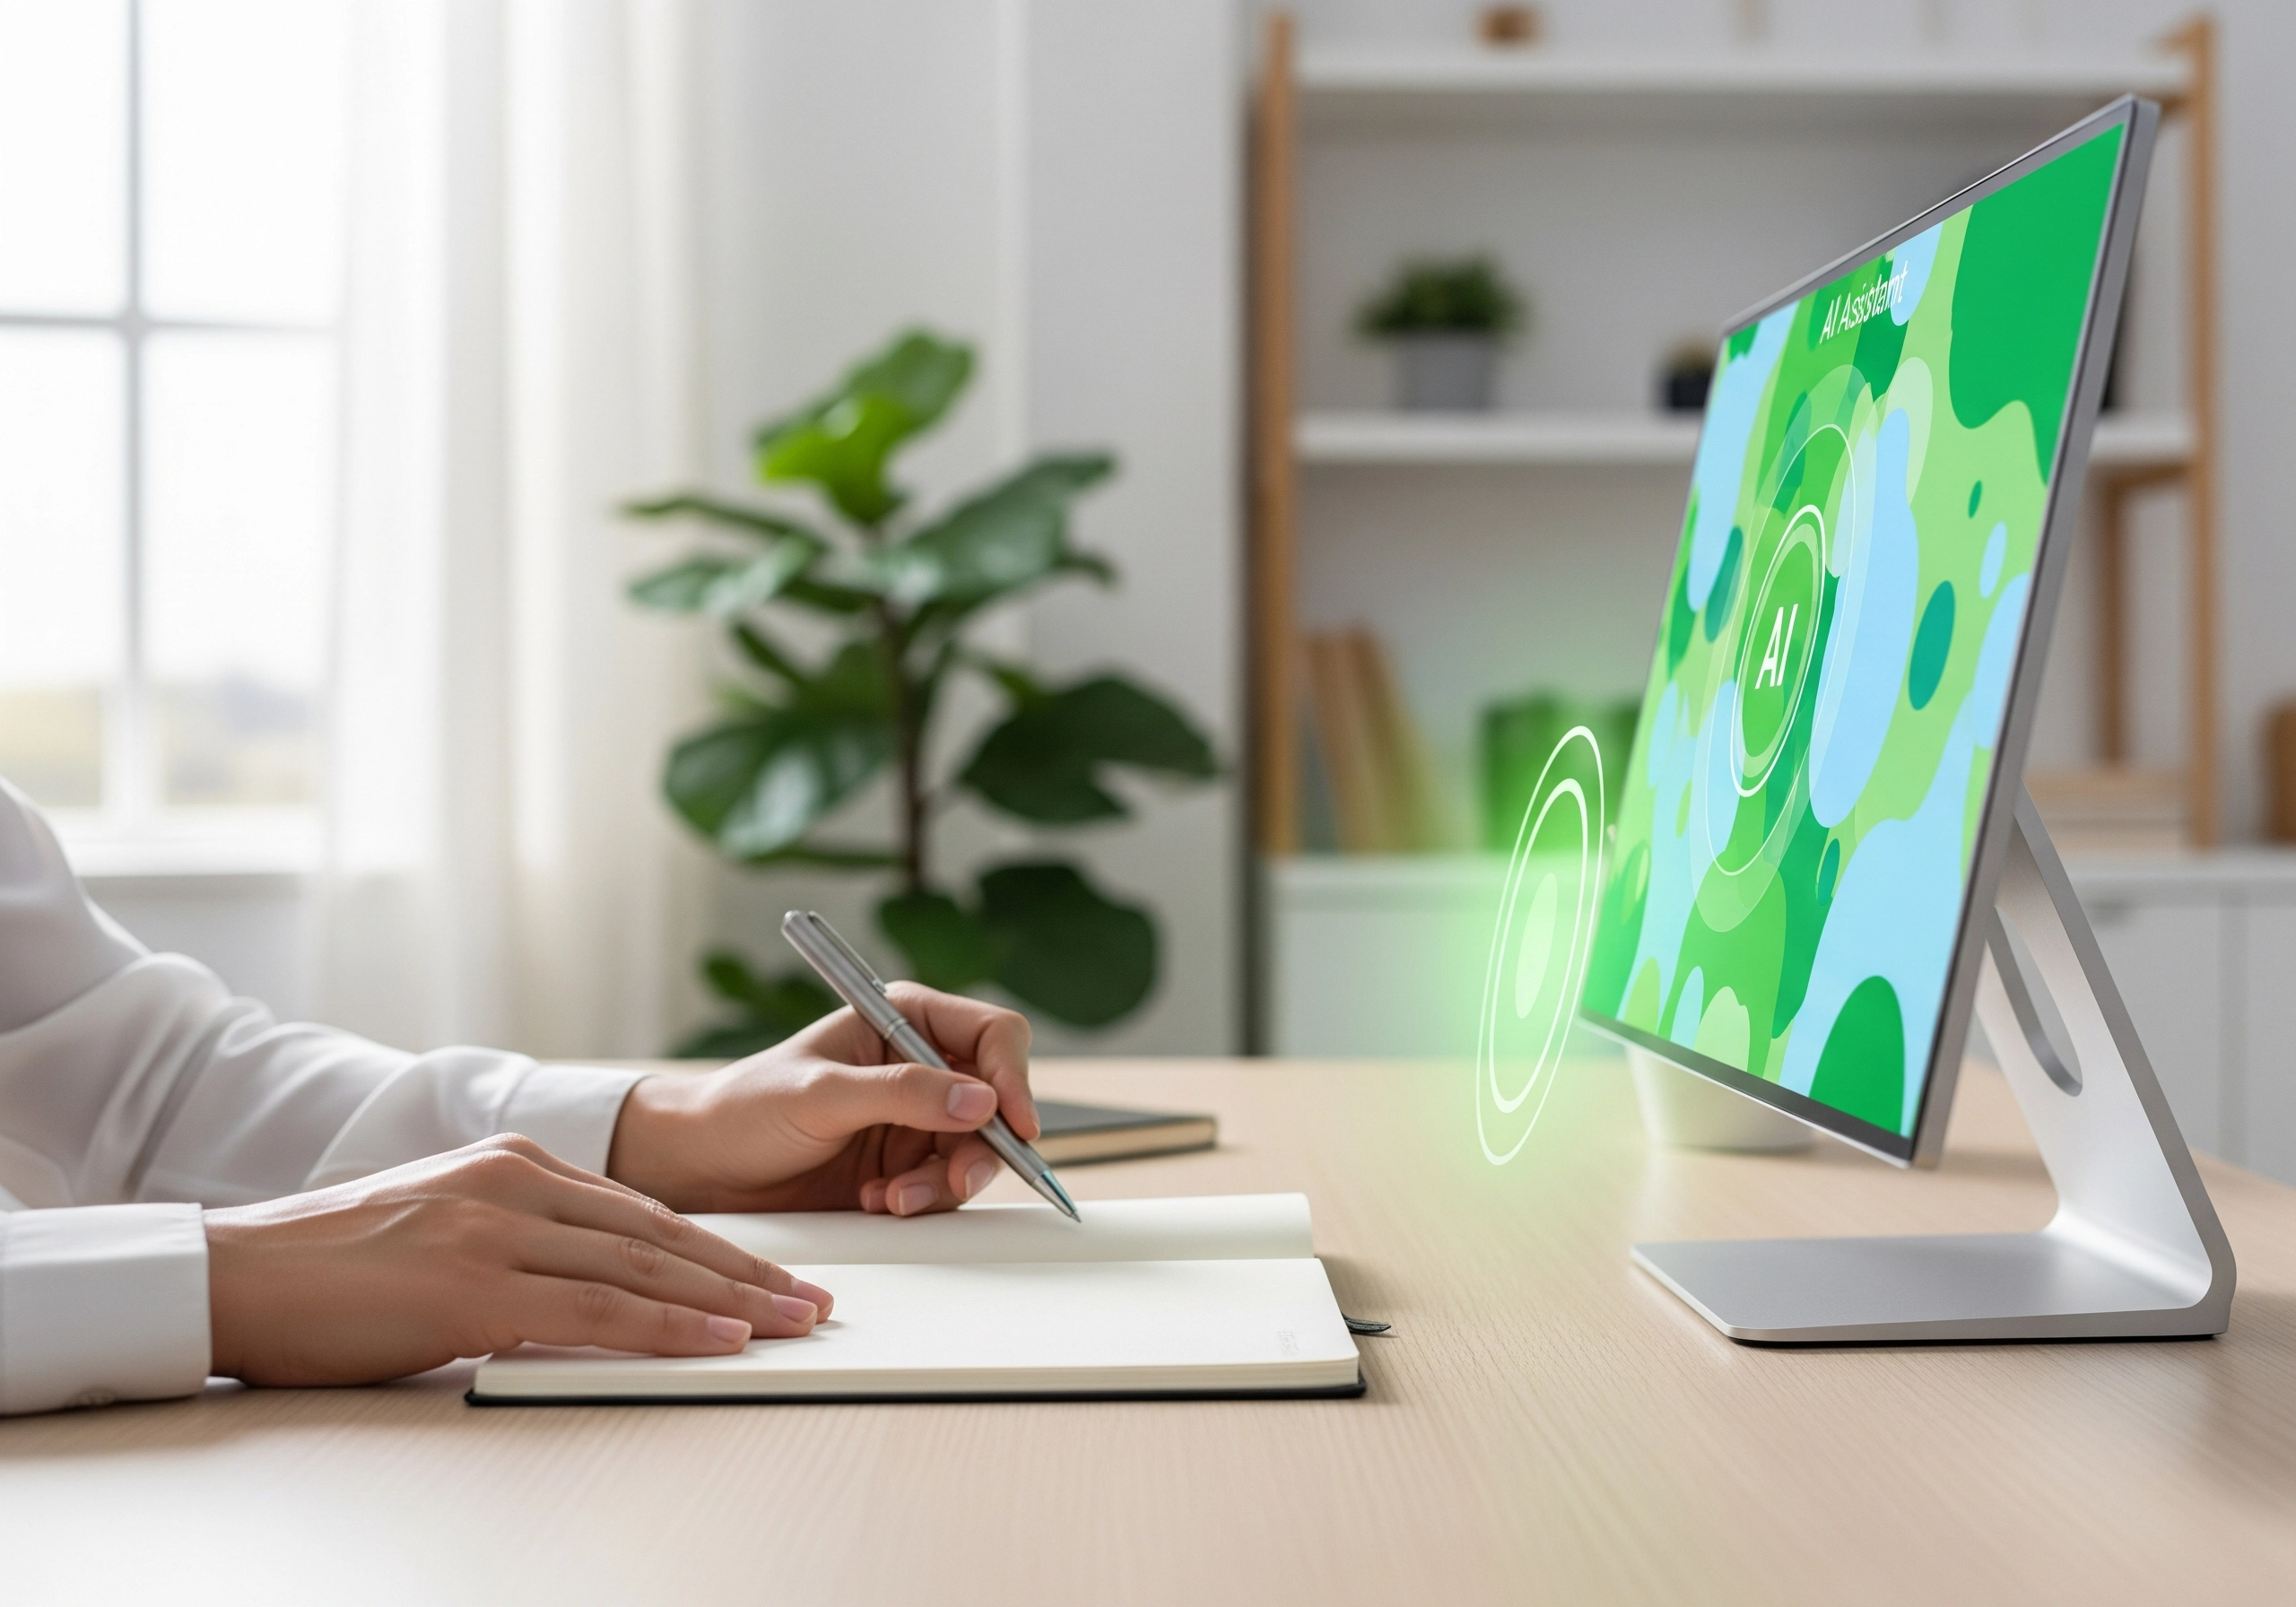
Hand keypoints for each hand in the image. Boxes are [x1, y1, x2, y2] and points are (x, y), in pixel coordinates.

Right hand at [205, 1134, 833, 1386]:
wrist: (235, 1274)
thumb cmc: (333, 1269)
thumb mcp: (443, 1231)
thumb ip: (519, 1243)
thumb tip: (591, 1285)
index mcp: (514, 1165)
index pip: (643, 1211)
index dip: (717, 1249)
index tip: (772, 1277)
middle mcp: (516, 1184)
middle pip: (662, 1235)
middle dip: (746, 1273)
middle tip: (813, 1303)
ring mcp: (497, 1230)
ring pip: (643, 1268)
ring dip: (729, 1302)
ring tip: (791, 1325)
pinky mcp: (473, 1285)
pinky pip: (596, 1309)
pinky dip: (667, 1327)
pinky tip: (718, 1340)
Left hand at [606, 984, 1037, 1216]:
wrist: (702, 1169)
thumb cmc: (745, 1109)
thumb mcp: (822, 1095)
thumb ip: (902, 1094)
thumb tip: (981, 1101)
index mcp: (904, 1020)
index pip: (991, 1035)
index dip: (1012, 1076)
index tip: (1013, 1123)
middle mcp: (919, 1066)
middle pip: (996, 1102)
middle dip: (978, 1147)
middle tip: (952, 1180)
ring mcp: (914, 1120)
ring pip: (975, 1152)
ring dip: (942, 1182)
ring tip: (891, 1197)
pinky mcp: (904, 1165)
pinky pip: (945, 1186)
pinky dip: (921, 1201)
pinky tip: (877, 1200)